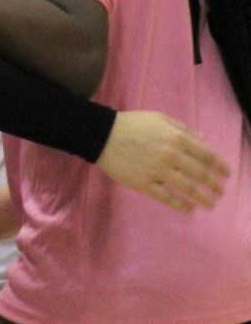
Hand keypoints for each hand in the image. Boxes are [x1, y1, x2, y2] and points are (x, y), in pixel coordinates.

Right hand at [96, 110, 228, 211]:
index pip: (207, 156)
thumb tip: (203, 140)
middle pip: (201, 175)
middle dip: (214, 186)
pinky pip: (168, 199)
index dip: (220, 167)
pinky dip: (182, 206)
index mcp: (177, 138)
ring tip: (210, 204)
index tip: (226, 175)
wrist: (101, 135)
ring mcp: (158, 172)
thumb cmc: (131, 124)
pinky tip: (189, 209)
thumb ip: (183, 129)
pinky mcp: (145, 184)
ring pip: (188, 190)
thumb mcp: (159, 118)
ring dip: (203, 199)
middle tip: (220, 193)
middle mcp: (171, 156)